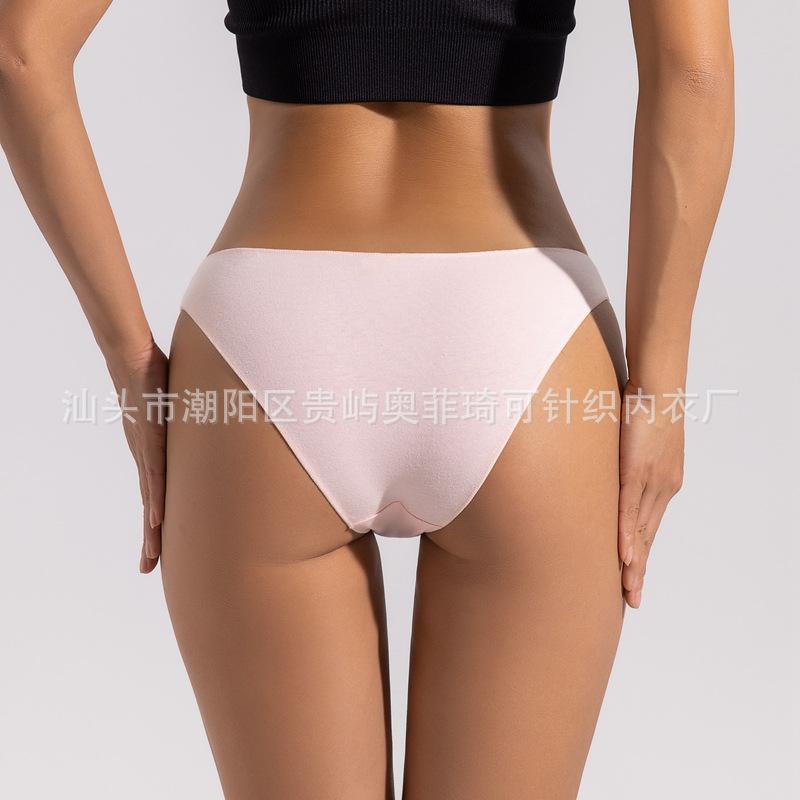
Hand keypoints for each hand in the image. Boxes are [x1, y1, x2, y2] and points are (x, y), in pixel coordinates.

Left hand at [107, 340, 169, 573]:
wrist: (130, 357)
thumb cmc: (153, 376)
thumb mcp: (178, 408)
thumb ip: (192, 421)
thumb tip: (214, 424)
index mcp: (151, 455)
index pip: (154, 496)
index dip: (156, 523)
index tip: (158, 547)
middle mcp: (145, 458)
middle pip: (149, 506)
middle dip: (149, 538)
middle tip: (148, 568)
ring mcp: (146, 450)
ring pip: (150, 498)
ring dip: (151, 529)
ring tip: (152, 556)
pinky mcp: (150, 438)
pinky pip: (154, 475)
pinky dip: (155, 499)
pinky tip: (156, 519)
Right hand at [618, 380, 684, 607]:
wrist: (657, 385)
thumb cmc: (643, 408)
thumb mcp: (635, 441)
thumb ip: (625, 461)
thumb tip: (604, 471)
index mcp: (663, 482)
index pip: (650, 527)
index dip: (642, 554)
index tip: (634, 578)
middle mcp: (662, 488)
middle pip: (649, 537)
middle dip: (639, 570)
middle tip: (633, 600)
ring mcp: (652, 481)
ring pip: (642, 531)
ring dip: (634, 563)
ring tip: (628, 590)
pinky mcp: (638, 471)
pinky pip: (630, 510)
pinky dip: (627, 536)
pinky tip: (624, 558)